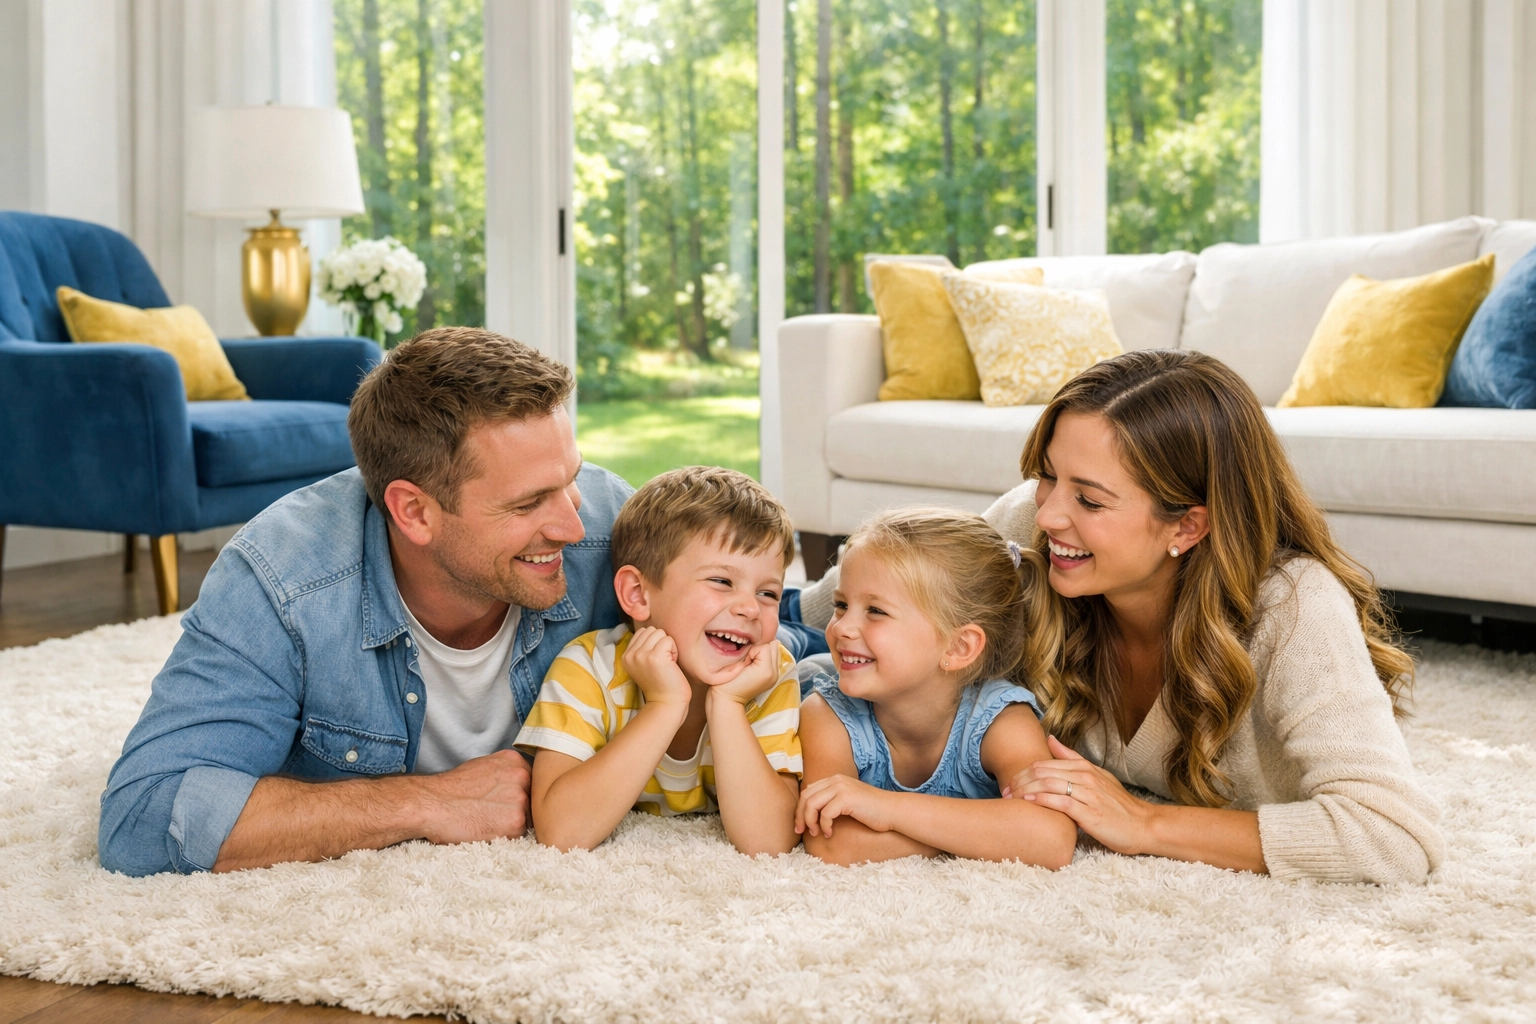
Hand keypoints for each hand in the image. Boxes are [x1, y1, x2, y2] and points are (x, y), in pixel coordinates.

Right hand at [418, 749, 531, 844]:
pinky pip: (519, 834)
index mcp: (514, 761)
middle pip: (532, 799)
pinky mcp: (516, 822)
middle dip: (517, 808)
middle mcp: (522, 776)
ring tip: (488, 821)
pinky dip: (505, 837)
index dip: (519, 794)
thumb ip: (505, 773)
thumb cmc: (451, 789)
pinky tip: (486, 830)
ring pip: (527, 818)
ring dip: (512, 823)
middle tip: (494, 814)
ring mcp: (521, 799)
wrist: (432, 804)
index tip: (505, 802)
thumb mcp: (482, 766)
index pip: (531, 781)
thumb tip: (517, 785)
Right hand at [622, 626, 692, 707]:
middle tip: (664, 663)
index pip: (643, 631)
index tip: (657, 661)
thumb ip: (643, 647)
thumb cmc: (662, 684)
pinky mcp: (654, 657)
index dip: (655, 643)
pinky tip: (672, 665)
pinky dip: (674, 651)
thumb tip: (654, 629)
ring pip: (660, 633)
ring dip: (669, 646)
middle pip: (652, 630)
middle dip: (662, 643)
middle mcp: (630, 654)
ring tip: (667, 663)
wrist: (666, 704)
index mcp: (626, 656)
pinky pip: (669, 640)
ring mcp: (641, 655)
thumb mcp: (645, 664)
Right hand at [707, 641, 780, 706]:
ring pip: (773, 651)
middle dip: (760, 649)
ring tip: (750, 663)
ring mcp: (774, 677)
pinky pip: (771, 659)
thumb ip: (751, 650)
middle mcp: (774, 673)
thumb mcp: (738, 663)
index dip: (753, 648)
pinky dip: (764, 659)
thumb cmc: (728, 682)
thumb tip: (758, 643)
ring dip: (763, 654)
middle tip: (748, 660)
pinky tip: (753, 666)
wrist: (727, 700)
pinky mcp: (771, 678)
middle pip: (773, 647)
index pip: (766, 645)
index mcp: (767, 670)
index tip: (745, 659)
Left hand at [796, 773, 895, 837]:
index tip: (801, 825)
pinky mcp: (846, 798)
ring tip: (816, 833)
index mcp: (835, 779)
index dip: (800, 809)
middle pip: (806, 797)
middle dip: (800, 816)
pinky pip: (825, 814)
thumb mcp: (849, 801)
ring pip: (812, 804)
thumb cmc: (872, 811)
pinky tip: (829, 833)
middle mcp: (836, 780)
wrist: (893, 811)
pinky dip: (824, 826)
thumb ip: (832, 800)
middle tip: (801, 832)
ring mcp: (841, 788)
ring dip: (810, 821)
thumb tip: (812, 812)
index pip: (808, 791)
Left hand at [1003, 735, 1152, 854]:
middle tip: (1004, 790)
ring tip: (1010, 797)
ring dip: (1025, 790)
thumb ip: (1072, 758)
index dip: (1024, 771)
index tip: (1009, 781)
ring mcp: (1088, 794)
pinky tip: (1028, 802)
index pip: (1046, 763)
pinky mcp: (1089, 813)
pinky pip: (1060, 802)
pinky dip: (1041, 800)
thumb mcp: (1097, 775)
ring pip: (1048, 785)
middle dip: (1019, 780)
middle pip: (1043, 772)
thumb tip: (1050, 739)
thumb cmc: (1118, 804)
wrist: (1142, 825)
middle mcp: (1085, 777)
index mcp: (1084, 768)